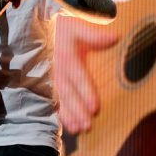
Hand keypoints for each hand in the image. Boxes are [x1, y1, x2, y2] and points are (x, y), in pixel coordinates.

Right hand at [54, 18, 116, 133]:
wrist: (39, 25)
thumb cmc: (63, 28)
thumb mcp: (78, 27)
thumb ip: (95, 35)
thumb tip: (116, 37)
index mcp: (67, 57)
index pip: (78, 77)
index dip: (86, 92)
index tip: (95, 108)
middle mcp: (57, 70)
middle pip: (68, 93)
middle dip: (78, 110)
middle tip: (88, 126)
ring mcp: (49, 78)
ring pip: (58, 99)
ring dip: (68, 115)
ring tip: (78, 129)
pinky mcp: (45, 83)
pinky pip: (50, 100)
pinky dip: (57, 113)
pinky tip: (65, 125)